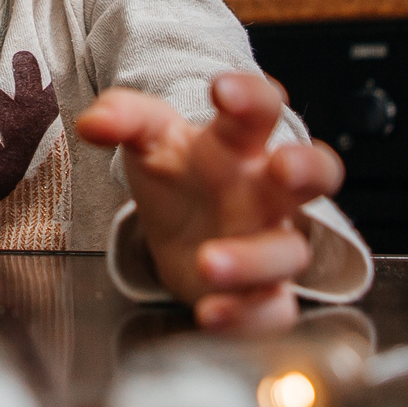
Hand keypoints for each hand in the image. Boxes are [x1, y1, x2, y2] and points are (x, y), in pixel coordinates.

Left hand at [74, 72, 343, 333]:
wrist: (179, 230)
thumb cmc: (178, 172)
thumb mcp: (147, 138)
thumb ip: (122, 119)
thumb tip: (90, 122)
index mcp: (241, 143)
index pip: (263, 108)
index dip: (252, 96)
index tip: (222, 90)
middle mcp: (267, 191)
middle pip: (317, 172)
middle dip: (306, 168)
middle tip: (282, 167)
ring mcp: (270, 242)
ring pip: (290, 250)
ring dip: (253, 259)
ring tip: (206, 261)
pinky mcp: (263, 293)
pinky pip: (275, 310)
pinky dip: (248, 317)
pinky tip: (212, 313)